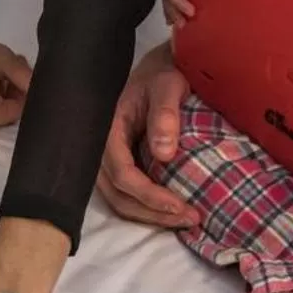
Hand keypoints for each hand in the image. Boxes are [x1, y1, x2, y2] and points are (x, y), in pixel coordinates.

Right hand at [96, 43, 199, 228]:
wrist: (158, 72)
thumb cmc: (163, 76)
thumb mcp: (168, 86)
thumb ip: (165, 115)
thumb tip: (164, 154)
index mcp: (108, 129)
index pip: (122, 173)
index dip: (148, 195)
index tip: (179, 205)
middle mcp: (103, 149)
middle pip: (118, 195)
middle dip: (152, 213)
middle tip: (189, 219)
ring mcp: (110, 160)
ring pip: (121, 200)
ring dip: (151, 216)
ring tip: (186, 220)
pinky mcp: (122, 165)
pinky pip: (128, 195)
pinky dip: (149, 208)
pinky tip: (173, 212)